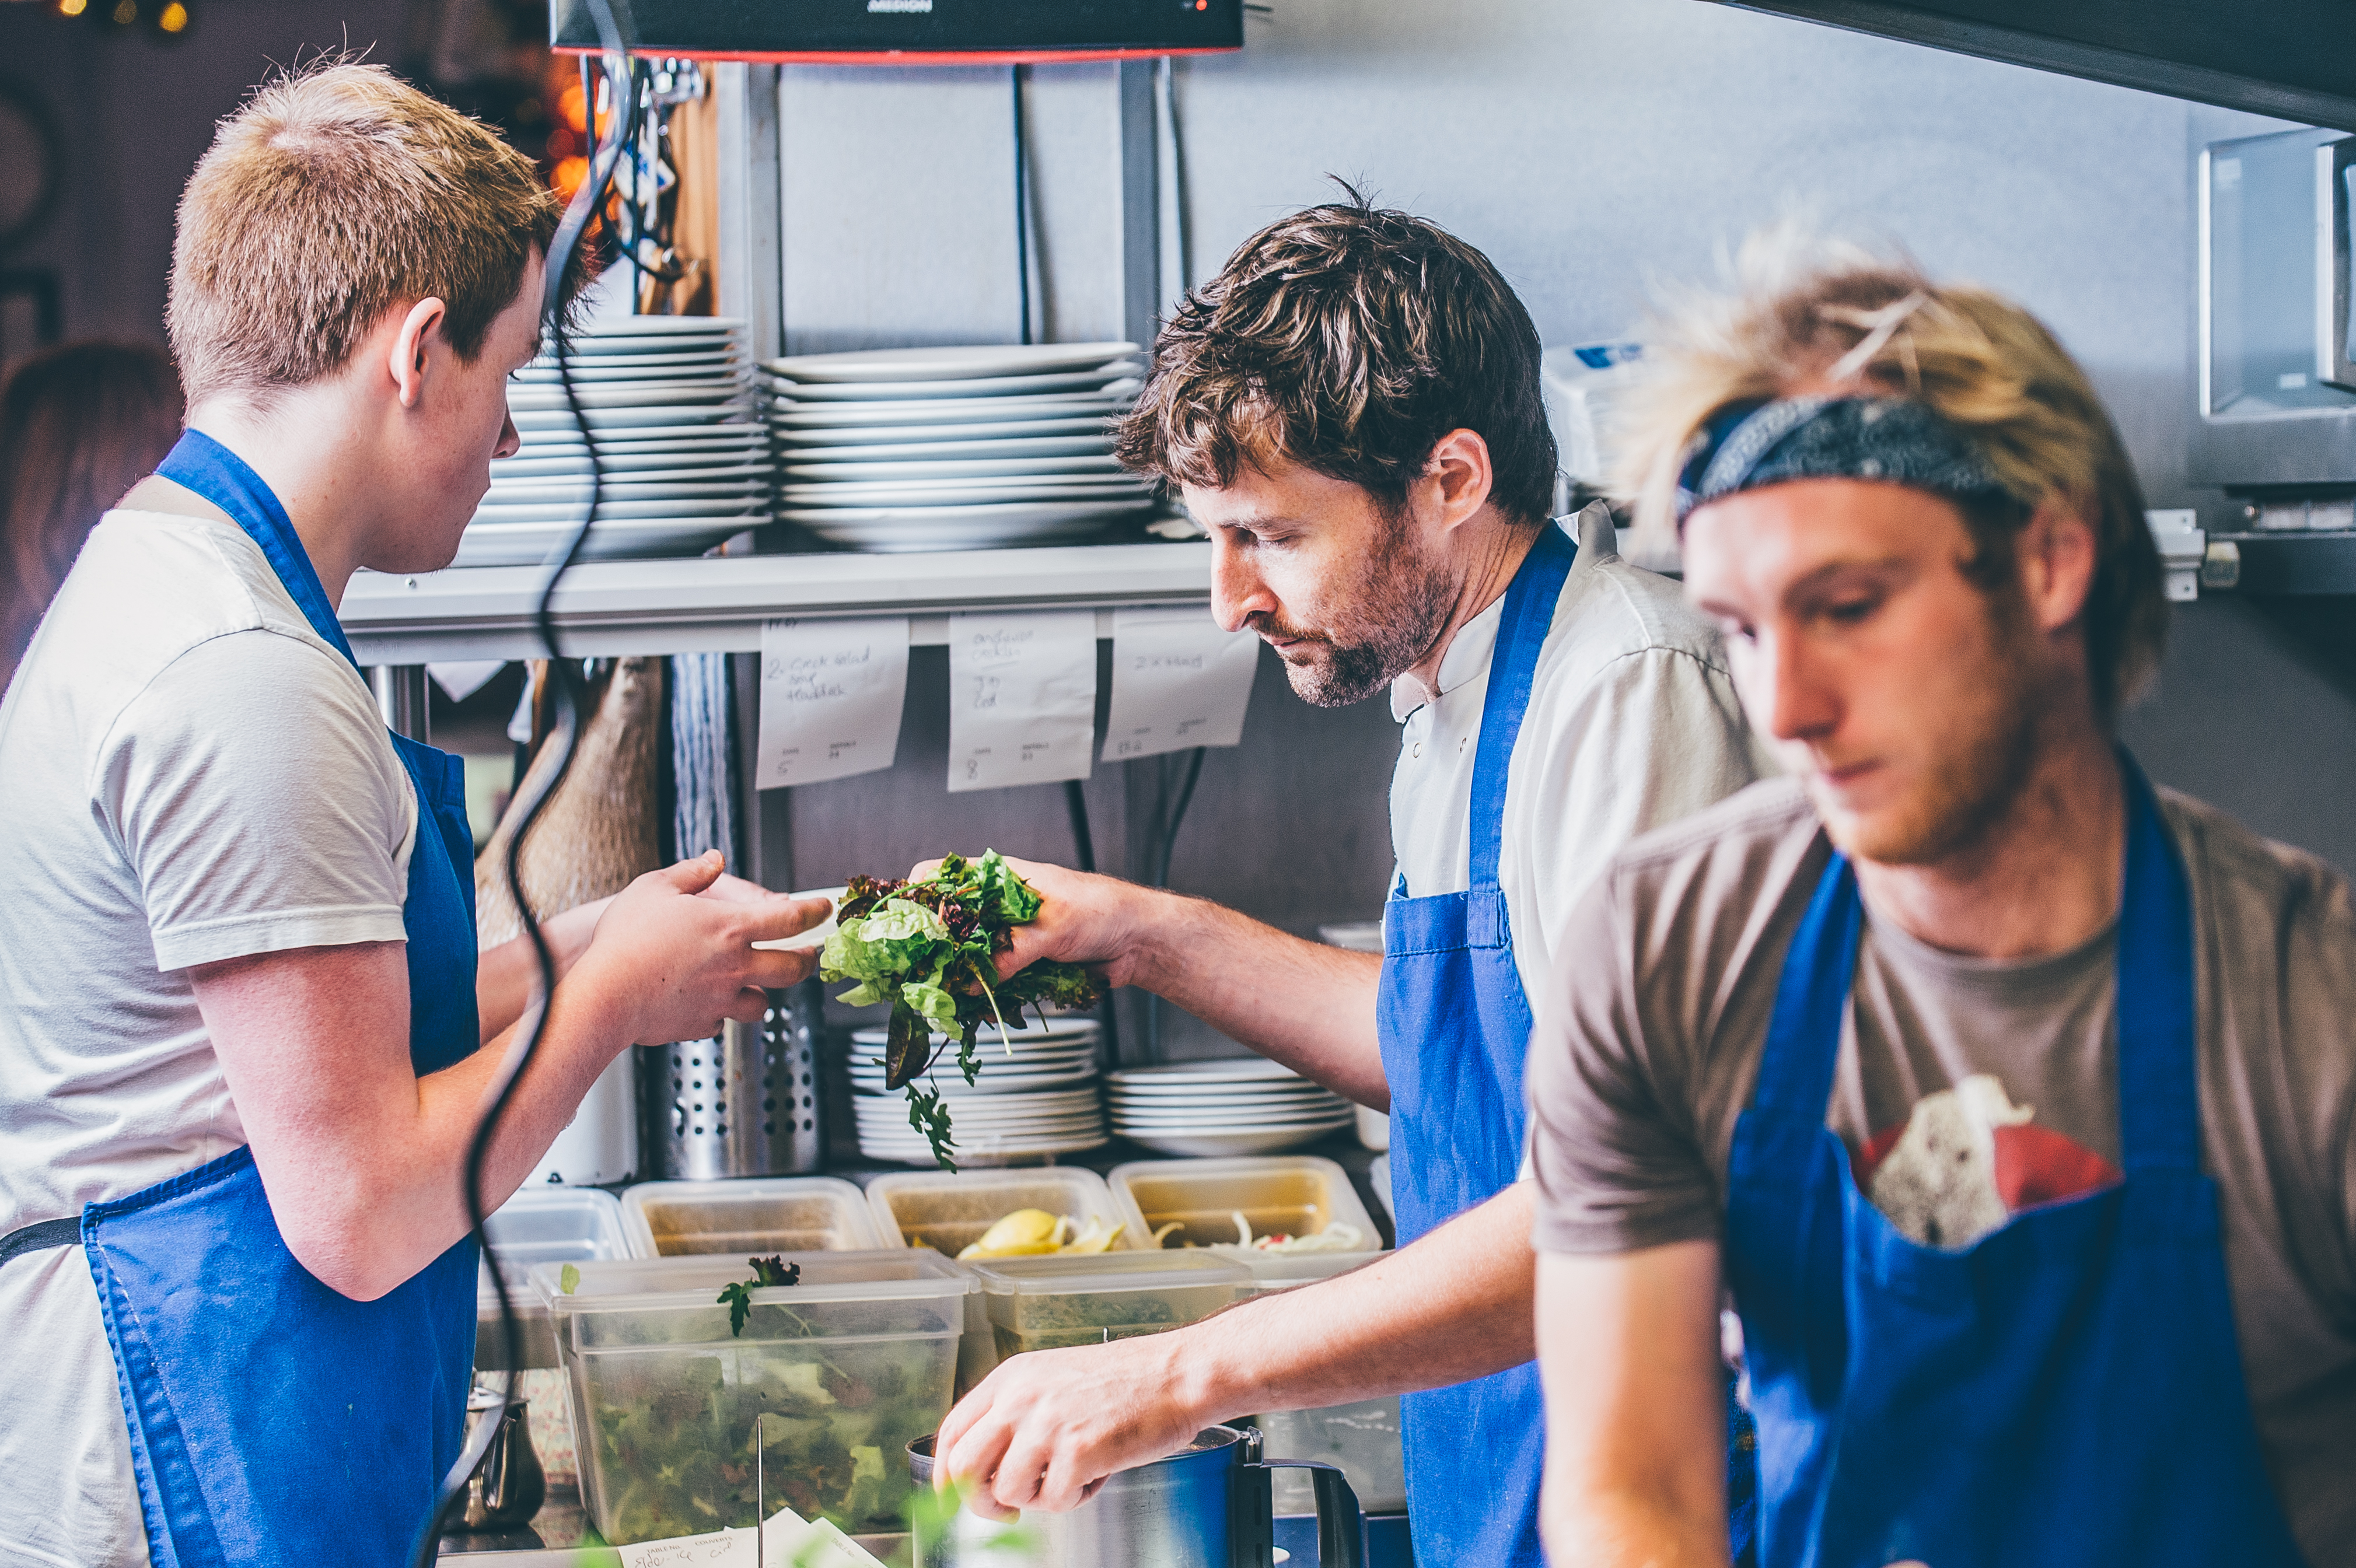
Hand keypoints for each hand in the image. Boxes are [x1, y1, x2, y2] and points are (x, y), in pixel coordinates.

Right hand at [570, 851, 828, 1044]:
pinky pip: (720, 1022)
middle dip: (806, 961)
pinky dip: (717, 1014)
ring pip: (762, 1004)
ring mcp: (721, 999)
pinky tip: (705, 1005)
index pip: (790, 918)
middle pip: (792, 969)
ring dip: (762, 994)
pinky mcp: (701, 1024)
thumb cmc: (625, 939)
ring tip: (756, 985)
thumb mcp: (655, 888)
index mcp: (730, 928)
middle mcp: (735, 966)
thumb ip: (691, 872)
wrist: (605, 995)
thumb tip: (713, 859)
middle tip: (808, 956)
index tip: (823, 909)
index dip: (813, 912)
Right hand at [907, 853, 1171, 989]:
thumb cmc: (1102, 910)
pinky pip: (991, 978)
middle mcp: (999, 905)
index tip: (907, 924)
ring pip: (968, 954)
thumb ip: (1010, 952)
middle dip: (933, 946)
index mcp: (1001, 877)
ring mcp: (1009, 935)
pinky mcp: (1022, 963)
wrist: (1138, 940)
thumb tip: (974, 979)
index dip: (920, 895)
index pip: (944, 875)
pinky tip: (973, 1004)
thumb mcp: (1051, 927)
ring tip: (941, 992)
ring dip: (956, 974)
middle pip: (949, 921)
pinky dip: (982, 991)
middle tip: (918, 969)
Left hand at [933, 1330, 1210, 1519]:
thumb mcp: (1054, 1379)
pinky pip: (1053, 1503)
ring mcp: (1047, 1424)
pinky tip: (1097, 1473)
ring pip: (1006, 1492)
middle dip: (980, 1501)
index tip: (955, 1495)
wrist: (1178, 1373)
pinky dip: (1075, 1499)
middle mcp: (1020, 1398)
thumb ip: (1017, 1413)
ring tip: (1069, 1477)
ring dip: (1037, 1498)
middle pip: (963, 1467)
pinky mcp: (1077, 1451)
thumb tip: (987, 1466)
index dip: (947, 1472)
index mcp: (1011, 1378)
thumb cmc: (1126, 1380)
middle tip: (1006, 1509)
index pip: (952, 1431)